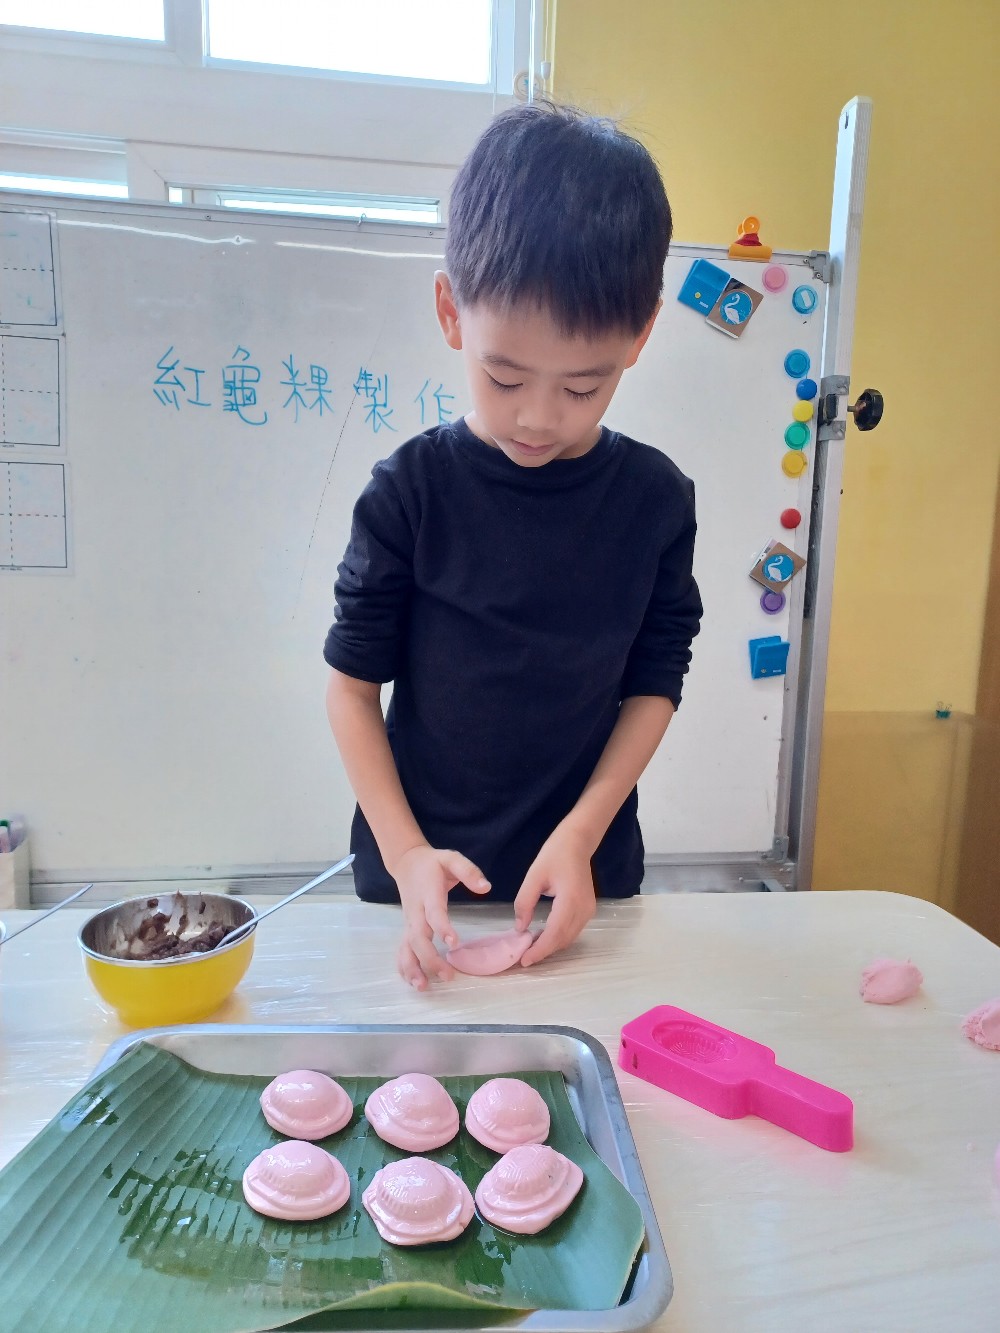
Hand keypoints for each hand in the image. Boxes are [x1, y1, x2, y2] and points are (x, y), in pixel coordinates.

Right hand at [393, 845, 490, 989]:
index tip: (454, 944)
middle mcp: (416, 912)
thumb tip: (486, 887)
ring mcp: (409, 922)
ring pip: (406, 948)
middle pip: (418, 938)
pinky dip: (404, 967)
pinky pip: (402, 950)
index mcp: (428, 894)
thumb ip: (469, 871)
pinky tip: (413, 982)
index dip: (442, 928)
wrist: (406, 862)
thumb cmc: (433, 863)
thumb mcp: (451, 858)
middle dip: (430, 959)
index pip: (434, 913)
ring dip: (412, 968)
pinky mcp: (407, 929)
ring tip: (423, 987)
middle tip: (448, 975)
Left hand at [513, 824, 596, 967]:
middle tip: (522, 958)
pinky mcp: (588, 909)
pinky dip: (558, 938)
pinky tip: (543, 936)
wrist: (577, 842)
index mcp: (570, 900)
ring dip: (551, 946)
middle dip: (543, 952)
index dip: (540, 950)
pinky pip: (573, 930)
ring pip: (569, 938)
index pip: (555, 933)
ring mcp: (589, 910)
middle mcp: (584, 909)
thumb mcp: (534, 876)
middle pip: (563, 940)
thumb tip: (519, 928)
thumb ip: (524, 902)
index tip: (524, 960)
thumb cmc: (554, 855)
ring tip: (530, 949)